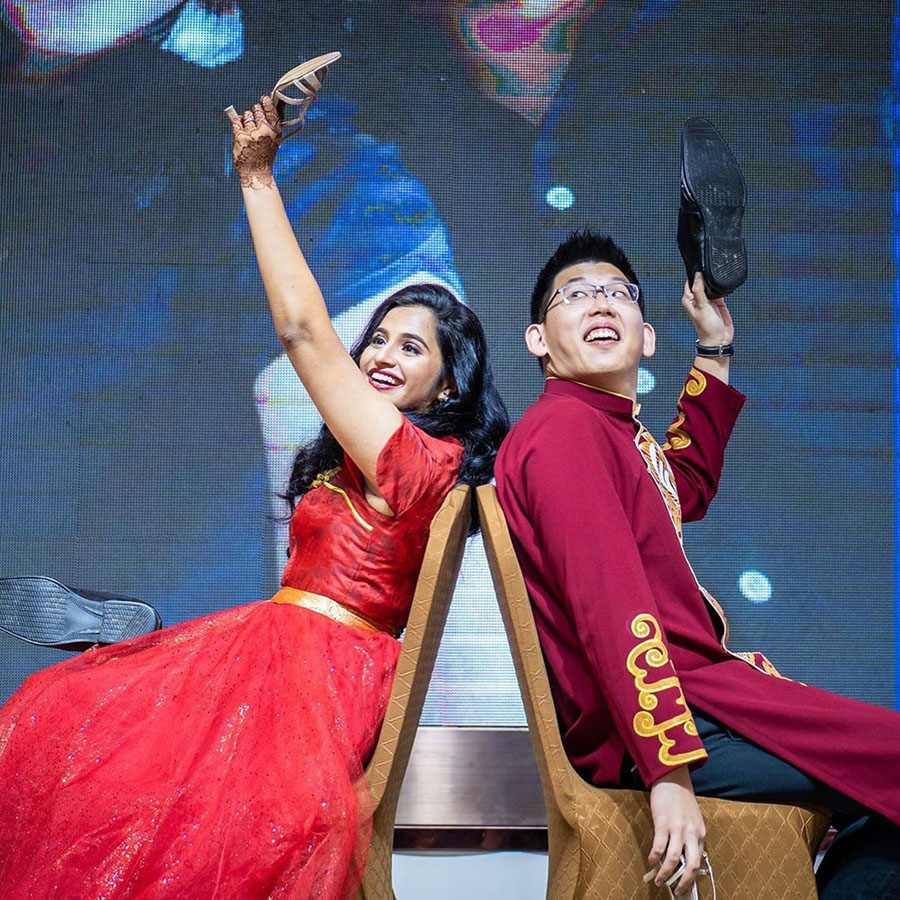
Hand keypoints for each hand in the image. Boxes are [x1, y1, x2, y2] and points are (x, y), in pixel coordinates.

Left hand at [225, 95, 281, 188]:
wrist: (256, 172)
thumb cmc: (266, 154)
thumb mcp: (275, 138)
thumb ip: (275, 120)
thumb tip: (277, 101)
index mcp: (275, 131)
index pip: (270, 108)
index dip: (266, 102)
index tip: (263, 100)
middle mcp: (264, 130)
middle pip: (257, 109)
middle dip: (255, 112)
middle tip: (255, 122)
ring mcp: (251, 133)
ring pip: (247, 114)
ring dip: (247, 119)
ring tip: (249, 131)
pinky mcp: (239, 136)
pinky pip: (237, 120)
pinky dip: (238, 123)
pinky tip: (242, 131)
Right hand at [648, 765, 706, 896]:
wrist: (672, 777)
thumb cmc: (681, 798)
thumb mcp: (693, 818)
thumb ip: (692, 836)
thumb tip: (686, 855)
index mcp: (700, 833)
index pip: (699, 861)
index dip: (692, 876)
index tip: (685, 885)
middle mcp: (692, 833)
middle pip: (692, 865)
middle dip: (684, 882)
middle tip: (676, 892)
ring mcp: (677, 828)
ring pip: (674, 859)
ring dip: (666, 874)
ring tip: (659, 881)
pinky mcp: (663, 822)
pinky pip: (659, 846)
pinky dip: (655, 857)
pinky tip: (651, 861)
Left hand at [681, 273, 733, 346]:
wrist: (719, 339)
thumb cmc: (706, 327)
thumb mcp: (702, 307)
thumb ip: (699, 290)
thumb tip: (697, 275)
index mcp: (688, 299)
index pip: (690, 281)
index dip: (694, 273)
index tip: (700, 265)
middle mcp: (697, 298)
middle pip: (701, 281)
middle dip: (705, 275)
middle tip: (711, 268)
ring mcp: (708, 300)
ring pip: (710, 285)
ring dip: (713, 281)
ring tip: (718, 275)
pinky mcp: (718, 302)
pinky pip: (719, 290)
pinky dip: (721, 287)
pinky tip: (723, 284)